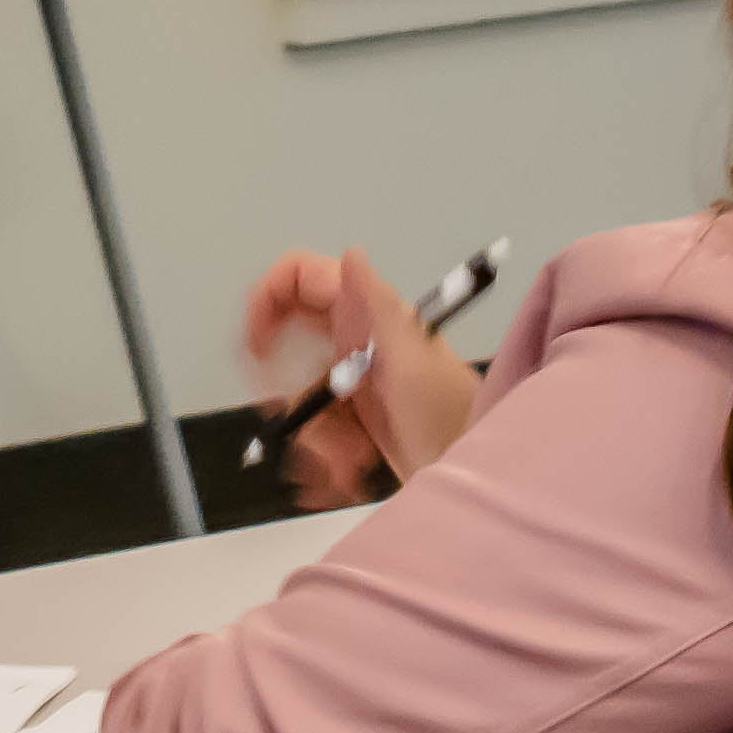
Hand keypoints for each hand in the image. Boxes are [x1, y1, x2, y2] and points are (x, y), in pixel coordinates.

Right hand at [241, 245, 480, 508]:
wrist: (475, 480)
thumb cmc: (448, 416)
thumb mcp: (411, 363)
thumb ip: (378, 308)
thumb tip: (352, 252)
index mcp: (365, 314)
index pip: (299, 278)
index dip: (267, 300)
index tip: (257, 351)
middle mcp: (356, 339)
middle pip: (290, 348)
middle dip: (289, 393)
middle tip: (297, 426)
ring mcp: (356, 381)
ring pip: (302, 398)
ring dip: (313, 437)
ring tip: (345, 466)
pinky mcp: (359, 419)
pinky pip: (318, 430)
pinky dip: (323, 457)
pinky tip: (343, 479)